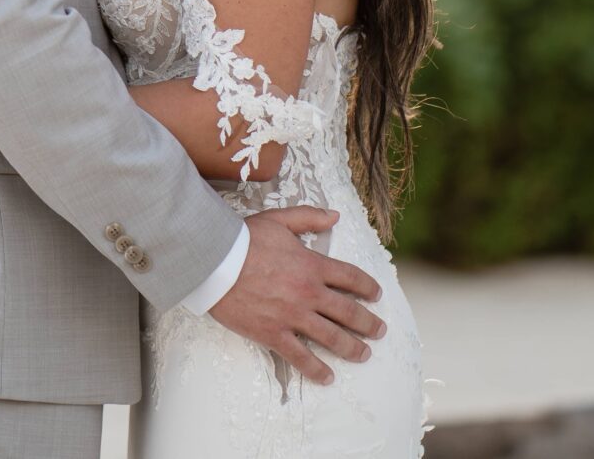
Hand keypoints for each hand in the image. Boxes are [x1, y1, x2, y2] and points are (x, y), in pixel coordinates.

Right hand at [208, 206, 385, 385]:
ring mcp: (293, 316)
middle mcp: (309, 293)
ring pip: (332, 338)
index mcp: (312, 265)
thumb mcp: (279, 220)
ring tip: (364, 354)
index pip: (351, 278)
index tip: (376, 295)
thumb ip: (309, 217)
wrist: (214, 262)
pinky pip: (300, 357)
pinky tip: (328, 377)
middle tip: (379, 331)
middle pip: (349, 312)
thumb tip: (334, 216)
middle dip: (368, 323)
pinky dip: (317, 370)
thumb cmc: (243, 239)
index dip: (368, 287)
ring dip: (352, 348)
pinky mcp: (274, 334)